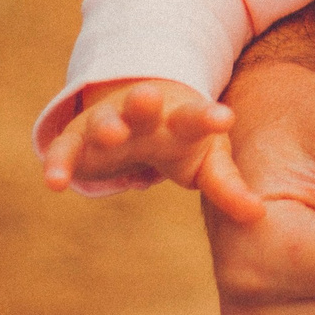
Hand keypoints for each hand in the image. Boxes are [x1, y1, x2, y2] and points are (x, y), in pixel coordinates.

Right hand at [43, 78, 265, 224]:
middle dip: (145, 102)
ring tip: (110, 134)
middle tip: (149, 98)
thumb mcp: (206, 161)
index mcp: (181, 118)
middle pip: (143, 105)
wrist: (138, 117)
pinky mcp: (76, 142)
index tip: (225, 118)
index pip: (197, 116)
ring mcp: (108, 124)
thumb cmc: (182, 141)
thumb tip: (260, 217)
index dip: (209, 117)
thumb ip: (228, 186)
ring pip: (103, 122)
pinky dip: (58, 163)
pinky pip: (64, 151)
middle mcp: (143, 115)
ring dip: (106, 126)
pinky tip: (54, 182)